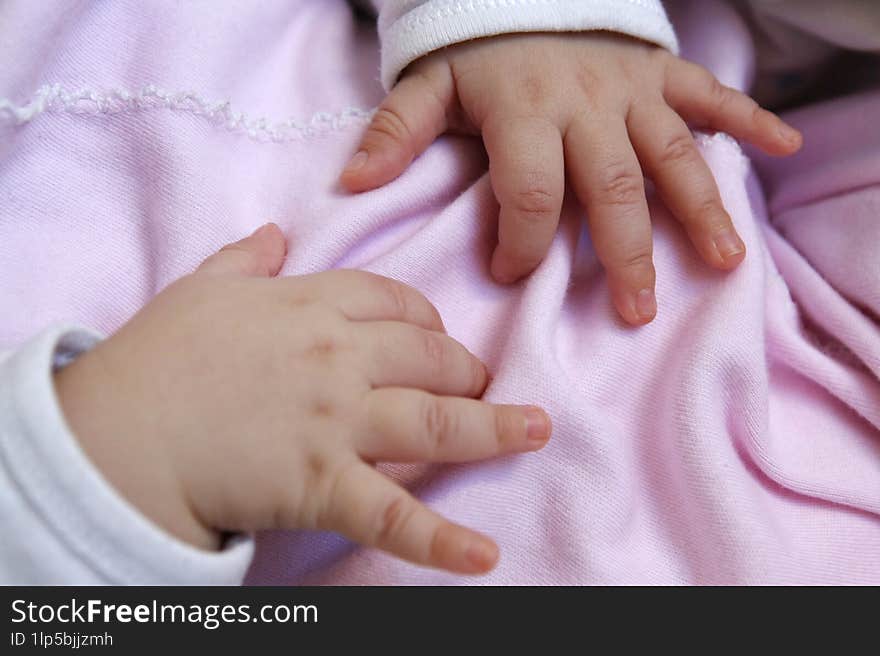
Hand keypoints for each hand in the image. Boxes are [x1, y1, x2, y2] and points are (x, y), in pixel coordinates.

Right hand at [54, 224, 550, 573]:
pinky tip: (484, 556)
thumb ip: (245, 259)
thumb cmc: (154, 359)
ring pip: (434, 422)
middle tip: (479, 384)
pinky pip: (393, 516)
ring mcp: (337, 421)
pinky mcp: (323, 484)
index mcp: (309, 305)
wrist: (119, 434)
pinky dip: (441, 542)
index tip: (434, 330)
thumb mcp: (199, 290)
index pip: (390, 300)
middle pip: (427, 355)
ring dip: (493, 427)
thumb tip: (276, 234)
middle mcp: (337, 358)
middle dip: (462, 368)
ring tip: (536, 430)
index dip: (423, 315)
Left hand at [340, 33, 802, 324]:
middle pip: (610, 188)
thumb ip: (396, 132)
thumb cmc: (477, 53)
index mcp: (524, 113)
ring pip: (671, 154)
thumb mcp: (429, 85)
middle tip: (635, 312)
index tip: (511, 275)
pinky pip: (710, 95)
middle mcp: (585, 105)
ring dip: (698, 209)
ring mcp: (631, 90)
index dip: (521, 241)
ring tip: (722, 262)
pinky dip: (749, 121)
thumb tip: (351, 183)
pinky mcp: (662, 75)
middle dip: (624, 252)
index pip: (529, 191)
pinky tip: (784, 149)